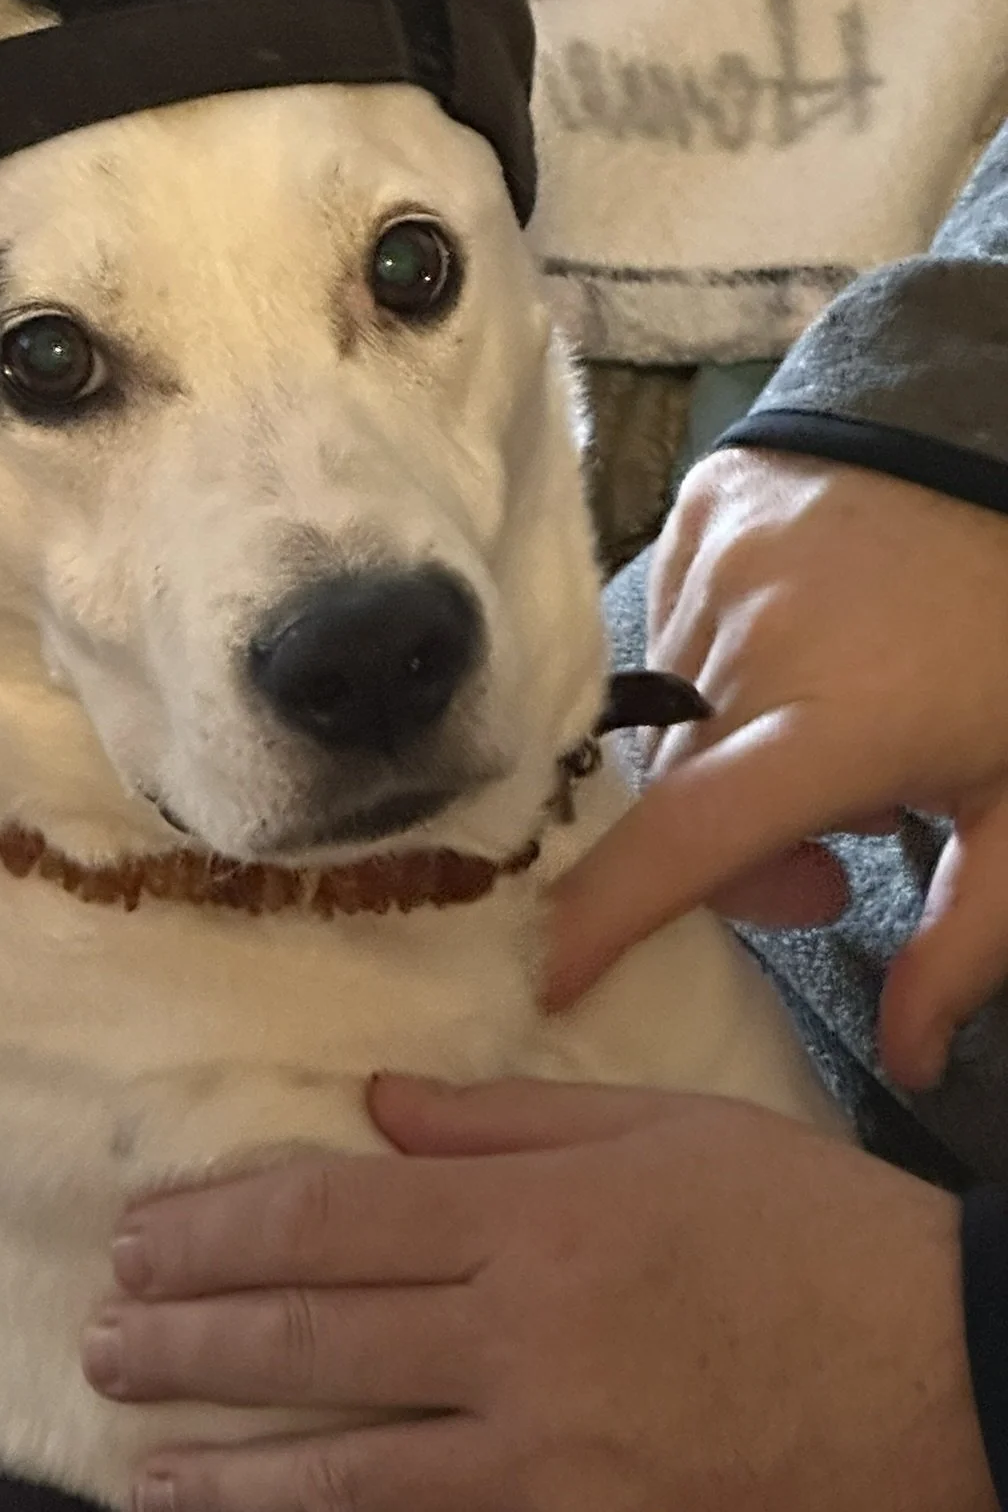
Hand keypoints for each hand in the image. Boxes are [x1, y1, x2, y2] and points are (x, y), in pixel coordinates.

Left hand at [82, 1075, 991, 1511]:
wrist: (940, 1371)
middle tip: (103, 1334)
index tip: (140, 1232)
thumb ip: (504, 1120)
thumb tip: (377, 1105)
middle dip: (190, 1338)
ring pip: (344, 1466)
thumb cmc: (800, 1227)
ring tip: (136, 1456)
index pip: (330, 1218)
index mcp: (530, 1216)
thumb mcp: (660, 1130)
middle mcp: (516, 1336)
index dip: (219, 1228)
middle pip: (313, 1339)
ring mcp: (545, 1456)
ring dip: (225, 1464)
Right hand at [543, 448, 1007, 1086]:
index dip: (612, 913)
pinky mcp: (694, 513)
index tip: (549, 973)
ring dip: (718, 753)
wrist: (999, 448)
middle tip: (825, 865)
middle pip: (678, 791)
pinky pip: (663, 627)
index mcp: (840, 722)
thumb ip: (969, 940)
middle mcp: (752, 640)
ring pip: (667, 714)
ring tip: (817, 734)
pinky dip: (709, 668)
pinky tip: (788, 657)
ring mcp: (713, 564)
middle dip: (731, 849)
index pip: (694, 836)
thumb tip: (911, 1063)